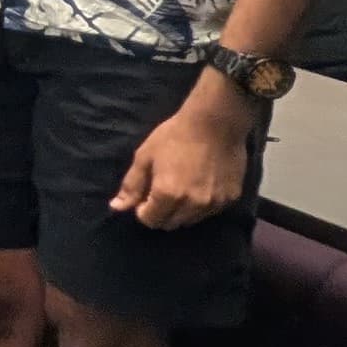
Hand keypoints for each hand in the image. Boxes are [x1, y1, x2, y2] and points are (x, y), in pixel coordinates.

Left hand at [114, 77, 256, 229]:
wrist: (216, 122)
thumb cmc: (175, 136)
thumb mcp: (145, 156)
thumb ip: (131, 185)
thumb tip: (116, 207)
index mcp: (167, 195)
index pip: (150, 220)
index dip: (143, 210)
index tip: (145, 196)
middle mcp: (192, 205)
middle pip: (170, 224)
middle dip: (161, 213)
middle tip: (162, 192)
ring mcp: (213, 204)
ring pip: (190, 220)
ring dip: (181, 211)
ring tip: (182, 188)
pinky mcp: (230, 199)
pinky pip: (209, 212)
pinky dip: (201, 206)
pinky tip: (200, 185)